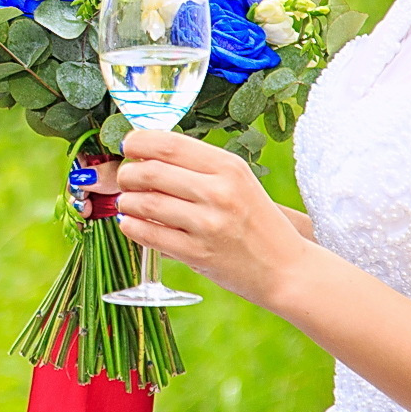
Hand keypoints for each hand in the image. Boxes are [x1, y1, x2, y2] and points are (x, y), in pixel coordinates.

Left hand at [115, 130, 314, 305]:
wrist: (285, 268)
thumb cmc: (255, 221)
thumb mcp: (237, 182)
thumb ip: (197, 167)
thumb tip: (143, 154)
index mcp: (229, 167)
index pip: (168, 144)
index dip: (138, 142)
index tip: (129, 147)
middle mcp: (219, 192)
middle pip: (150, 172)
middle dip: (127, 175)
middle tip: (125, 180)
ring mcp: (208, 225)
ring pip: (145, 204)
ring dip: (127, 202)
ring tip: (129, 203)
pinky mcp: (198, 254)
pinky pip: (149, 235)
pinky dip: (132, 227)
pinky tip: (132, 224)